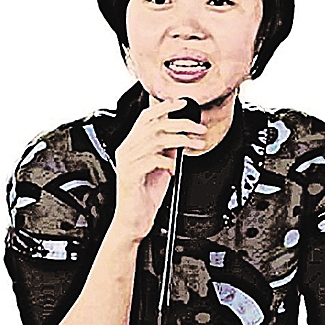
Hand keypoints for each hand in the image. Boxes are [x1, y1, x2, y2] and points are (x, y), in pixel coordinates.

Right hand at [114, 98, 206, 241]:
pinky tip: (175, 168)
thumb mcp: (160, 166)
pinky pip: (152, 160)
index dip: (164, 107)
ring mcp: (127, 162)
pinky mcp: (130, 175)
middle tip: (198, 129)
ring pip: (156, 140)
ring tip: (196, 145)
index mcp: (131, 144)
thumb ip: (166, 149)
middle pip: (154, 125)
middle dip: (180, 123)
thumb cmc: (145, 195)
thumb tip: (181, 133)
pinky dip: (168, 161)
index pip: (145, 117)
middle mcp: (126, 150)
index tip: (182, 104)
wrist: (133, 220)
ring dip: (181, 140)